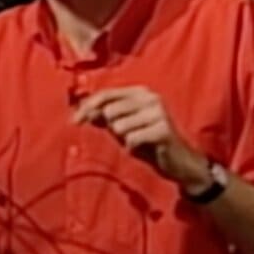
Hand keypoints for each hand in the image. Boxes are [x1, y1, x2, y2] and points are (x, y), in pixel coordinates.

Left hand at [72, 86, 210, 192]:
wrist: (179, 161)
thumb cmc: (148, 142)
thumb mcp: (123, 127)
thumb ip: (104, 117)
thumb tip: (80, 111)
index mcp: (140, 92)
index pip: (106, 94)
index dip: (87, 107)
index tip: (74, 121)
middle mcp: (150, 97)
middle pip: (109, 111)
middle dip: (111, 128)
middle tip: (125, 136)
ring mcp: (158, 112)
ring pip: (119, 126)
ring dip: (124, 139)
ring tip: (138, 141)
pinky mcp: (163, 129)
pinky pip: (132, 139)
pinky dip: (133, 147)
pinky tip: (143, 148)